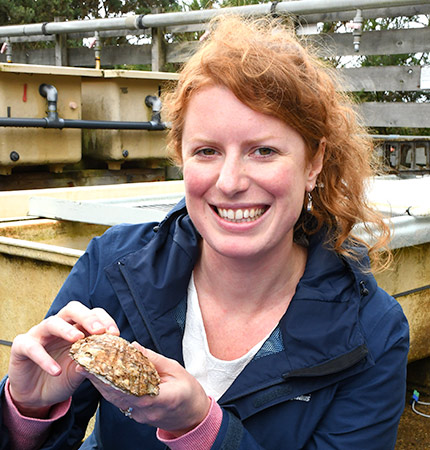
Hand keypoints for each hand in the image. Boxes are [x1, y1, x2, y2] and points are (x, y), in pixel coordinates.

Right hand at [8, 301, 119, 417]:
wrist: (36, 396)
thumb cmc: (61, 377)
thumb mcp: (80, 371)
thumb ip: (92, 363)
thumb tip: (107, 358)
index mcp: (76, 327)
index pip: (92, 314)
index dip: (105, 320)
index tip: (115, 334)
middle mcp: (58, 326)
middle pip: (72, 310)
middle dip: (87, 317)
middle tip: (99, 330)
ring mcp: (39, 334)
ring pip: (52, 323)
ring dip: (66, 330)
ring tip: (78, 340)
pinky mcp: (22, 347)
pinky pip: (32, 347)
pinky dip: (44, 358)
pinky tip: (55, 370)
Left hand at [84, 344, 210, 435]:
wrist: (193, 416)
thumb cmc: (188, 391)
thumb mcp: (176, 369)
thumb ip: (154, 359)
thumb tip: (133, 347)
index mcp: (161, 398)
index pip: (133, 389)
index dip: (114, 378)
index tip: (100, 366)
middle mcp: (147, 410)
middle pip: (118, 395)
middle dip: (99, 379)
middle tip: (84, 364)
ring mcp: (140, 415)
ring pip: (115, 400)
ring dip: (99, 385)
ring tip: (86, 368)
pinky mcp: (136, 415)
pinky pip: (119, 402)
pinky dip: (107, 390)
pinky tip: (98, 379)